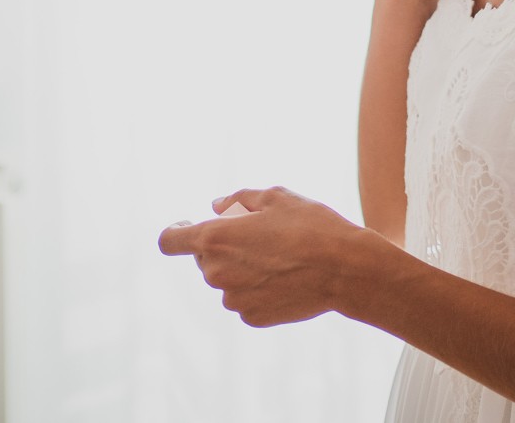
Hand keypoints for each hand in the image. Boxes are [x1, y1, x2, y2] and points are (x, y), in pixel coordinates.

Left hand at [157, 186, 369, 327]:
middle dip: (223, 247)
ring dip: (242, 269)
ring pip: (227, 281)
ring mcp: (233, 299)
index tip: (187, 225)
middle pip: (205, 259)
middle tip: (260, 235)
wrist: (344, 269)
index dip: (176, 231)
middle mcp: (216, 273)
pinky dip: (258, 290)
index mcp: (216, 239)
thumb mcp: (277, 197)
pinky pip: (245, 300)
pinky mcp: (252, 318)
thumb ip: (239, 199)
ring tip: (280, 258)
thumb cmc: (311, 226)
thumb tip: (217, 207)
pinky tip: (286, 279)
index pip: (170, 241)